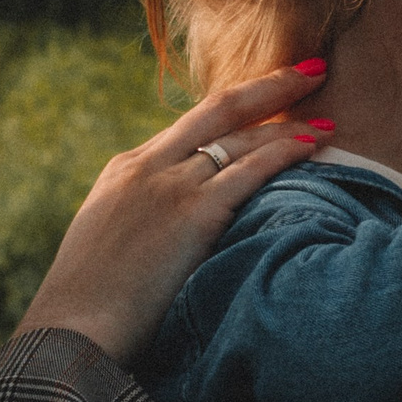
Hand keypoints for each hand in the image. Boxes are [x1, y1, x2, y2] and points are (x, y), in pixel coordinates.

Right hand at [17, 62, 330, 365]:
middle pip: (218, 109)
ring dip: (290, 123)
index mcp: (126, 170)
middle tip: (311, 70)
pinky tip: (315, 147)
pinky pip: (250, 173)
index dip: (237, 110)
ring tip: (331, 117)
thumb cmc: (86, 308)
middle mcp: (148, 167)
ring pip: (240, 138)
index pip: (191, 127)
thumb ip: (140, 225)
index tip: (268, 99)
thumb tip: (169, 240)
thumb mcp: (105, 247)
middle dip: (270, 86)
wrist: (70, 331)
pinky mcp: (192, 215)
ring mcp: (170, 187)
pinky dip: (285, 154)